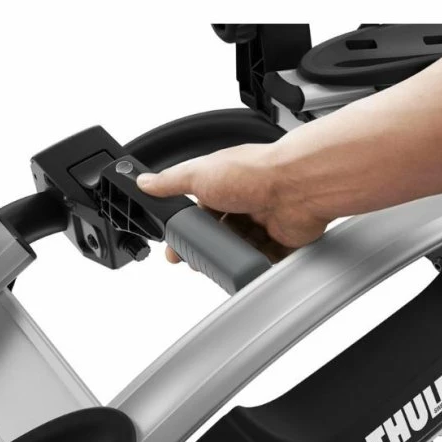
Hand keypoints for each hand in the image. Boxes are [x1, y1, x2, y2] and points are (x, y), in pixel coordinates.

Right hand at [136, 143, 331, 263]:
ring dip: (233, 256)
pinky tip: (248, 270)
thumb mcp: (199, 174)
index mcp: (224, 182)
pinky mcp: (285, 238)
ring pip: (244, 247)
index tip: (177, 246)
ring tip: (222, 264)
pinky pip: (269, 258)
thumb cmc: (252, 172)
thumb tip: (145, 182)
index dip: (188, 230)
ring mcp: (266, 219)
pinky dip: (258, 265)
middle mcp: (246, 199)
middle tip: (197, 261)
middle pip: (222, 231)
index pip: (200, 211)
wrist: (296, 186)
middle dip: (211, 247)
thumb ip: (170, 181)